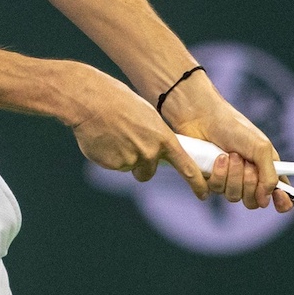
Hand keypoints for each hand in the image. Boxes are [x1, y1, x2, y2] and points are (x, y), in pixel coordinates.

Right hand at [69, 69, 208, 199]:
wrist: (90, 100)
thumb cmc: (117, 100)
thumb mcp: (145, 115)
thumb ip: (153, 136)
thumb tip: (152, 152)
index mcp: (162, 138)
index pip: (186, 166)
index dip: (196, 182)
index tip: (204, 194)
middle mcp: (149, 152)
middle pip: (148, 171)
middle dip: (139, 164)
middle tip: (126, 142)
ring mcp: (130, 160)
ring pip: (127, 167)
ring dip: (120, 157)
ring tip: (111, 134)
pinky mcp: (112, 164)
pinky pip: (111, 165)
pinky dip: (106, 155)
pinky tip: (101, 137)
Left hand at [157, 69, 292, 211]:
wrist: (202, 118)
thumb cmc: (233, 127)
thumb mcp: (260, 147)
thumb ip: (269, 174)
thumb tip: (267, 198)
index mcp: (266, 168)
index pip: (280, 193)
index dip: (282, 201)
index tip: (279, 199)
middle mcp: (249, 177)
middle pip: (254, 201)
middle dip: (250, 183)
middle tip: (246, 163)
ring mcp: (229, 180)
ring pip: (234, 197)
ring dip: (233, 176)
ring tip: (229, 155)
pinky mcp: (211, 179)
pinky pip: (216, 190)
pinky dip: (218, 174)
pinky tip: (217, 158)